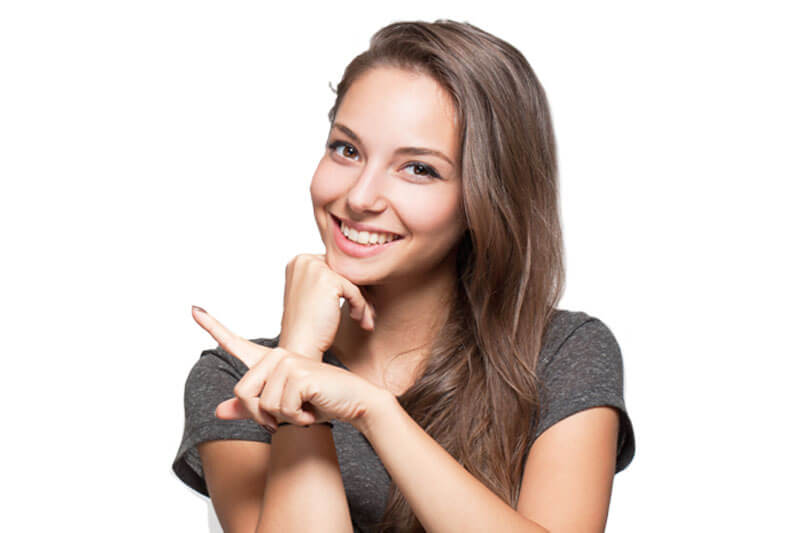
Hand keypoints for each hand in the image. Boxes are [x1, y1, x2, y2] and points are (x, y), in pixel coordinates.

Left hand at [192, 305, 388, 432]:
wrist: (353, 402)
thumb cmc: (320, 403)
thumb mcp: (281, 407)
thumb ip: (252, 408)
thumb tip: (218, 411)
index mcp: (272, 358)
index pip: (234, 342)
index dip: (211, 325)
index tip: (193, 309)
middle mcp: (277, 354)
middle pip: (243, 393)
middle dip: (262, 416)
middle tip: (287, 417)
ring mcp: (288, 361)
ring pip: (262, 405)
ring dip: (283, 419)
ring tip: (304, 409)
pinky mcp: (299, 373)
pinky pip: (280, 408)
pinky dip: (296, 418)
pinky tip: (312, 409)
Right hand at [278, 254, 376, 360]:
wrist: (300, 345)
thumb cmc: (308, 326)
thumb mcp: (315, 294)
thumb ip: (330, 278)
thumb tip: (360, 270)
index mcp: (300, 261)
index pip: (336, 267)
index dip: (350, 286)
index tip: (359, 304)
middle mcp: (305, 260)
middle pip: (346, 271)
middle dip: (361, 293)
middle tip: (368, 312)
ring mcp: (315, 268)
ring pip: (353, 281)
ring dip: (364, 302)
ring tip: (365, 318)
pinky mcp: (328, 280)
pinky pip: (355, 291)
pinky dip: (360, 306)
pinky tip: (358, 319)